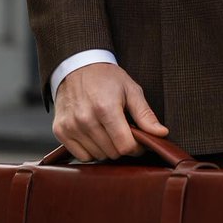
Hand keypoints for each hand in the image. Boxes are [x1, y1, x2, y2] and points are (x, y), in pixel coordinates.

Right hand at [52, 63, 167, 160]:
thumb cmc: (106, 78)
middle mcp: (86, 119)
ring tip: (108, 130)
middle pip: (112, 153)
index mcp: (106, 108)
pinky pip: (81, 156)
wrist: (77, 66)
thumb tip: (161, 134)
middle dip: (122, 146)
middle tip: (124, 131)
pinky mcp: (60, 130)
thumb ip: (145, 115)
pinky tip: (95, 135)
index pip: (125, 146)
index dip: (137, 147)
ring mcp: (71, 126)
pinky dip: (91, 150)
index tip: (139, 140)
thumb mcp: (131, 90)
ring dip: (107, 148)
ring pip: (97, 156)